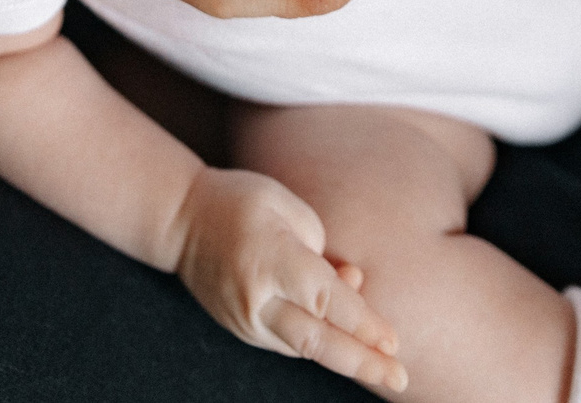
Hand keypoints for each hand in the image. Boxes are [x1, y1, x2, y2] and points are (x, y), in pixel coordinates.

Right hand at [174, 167, 404, 392]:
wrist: (180, 221)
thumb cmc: (241, 203)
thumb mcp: (287, 207)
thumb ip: (322, 249)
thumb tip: (350, 289)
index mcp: (269, 259)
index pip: (325, 300)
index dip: (362, 323)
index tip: (394, 342)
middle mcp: (256, 299)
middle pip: (316, 341)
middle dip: (363, 363)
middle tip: (400, 379)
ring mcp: (246, 320)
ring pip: (305, 348)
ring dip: (347, 354)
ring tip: (382, 353)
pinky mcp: (243, 331)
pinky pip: (290, 343)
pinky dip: (320, 341)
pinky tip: (342, 333)